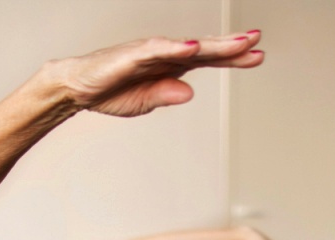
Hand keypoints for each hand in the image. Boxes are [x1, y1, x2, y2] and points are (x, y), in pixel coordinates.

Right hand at [49, 32, 262, 119]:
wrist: (77, 87)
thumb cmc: (109, 91)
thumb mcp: (143, 103)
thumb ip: (166, 95)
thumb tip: (189, 93)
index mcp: (169, 67)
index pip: (207, 60)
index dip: (232, 58)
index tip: (258, 57)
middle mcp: (164, 54)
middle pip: (204, 49)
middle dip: (232, 46)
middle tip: (257, 42)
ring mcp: (149, 52)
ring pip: (187, 46)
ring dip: (213, 44)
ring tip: (238, 43)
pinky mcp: (133, 55)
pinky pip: (157, 50)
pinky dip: (176, 48)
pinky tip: (193, 47)